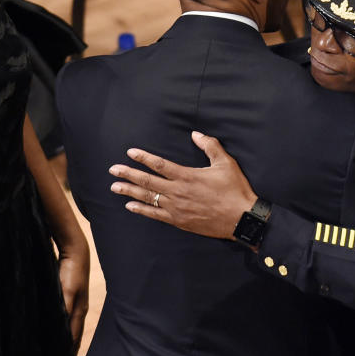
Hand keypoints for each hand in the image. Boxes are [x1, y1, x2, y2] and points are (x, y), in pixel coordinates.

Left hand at [56, 230, 89, 352]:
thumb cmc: (72, 272)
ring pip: (69, 328)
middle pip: (73, 336)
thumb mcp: (67, 292)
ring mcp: (75, 304)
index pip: (72, 339)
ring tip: (58, 355)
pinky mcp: (69, 297)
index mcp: (79, 312)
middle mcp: (78, 311)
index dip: (67, 353)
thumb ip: (64, 310)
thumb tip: (59, 332)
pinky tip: (54, 331)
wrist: (76, 251)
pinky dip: (61, 328)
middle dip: (67, 351)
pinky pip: (65, 318)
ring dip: (64, 341)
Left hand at [109, 131, 256, 239]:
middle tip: (113, 170)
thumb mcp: (226, 163)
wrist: (241, 218)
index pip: (159, 164)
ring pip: (148, 198)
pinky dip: (141, 210)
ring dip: (130, 192)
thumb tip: (195, 134)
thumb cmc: (235, 189)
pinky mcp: (179, 221)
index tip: (130, 153)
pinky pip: (155, 215)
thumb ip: (210, 146)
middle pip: (147, 182)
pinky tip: (130, 206)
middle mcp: (178, 192)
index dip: (143, 158)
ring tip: (115, 187)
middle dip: (128, 174)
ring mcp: (177, 208)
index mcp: (187, 176)